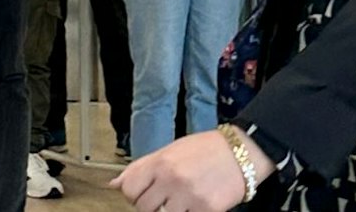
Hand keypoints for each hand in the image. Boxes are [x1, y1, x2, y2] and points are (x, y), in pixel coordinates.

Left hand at [111, 129, 262, 211]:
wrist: (242, 152)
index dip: (133, 194)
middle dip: (151, 207)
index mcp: (160, 162)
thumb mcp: (170, 151)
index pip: (128, 189)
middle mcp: (171, 179)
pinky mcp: (206, 210)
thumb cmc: (205, 150)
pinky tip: (194, 206)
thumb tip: (114, 184)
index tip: (144, 193)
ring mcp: (188, 196)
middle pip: (143, 208)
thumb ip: (141, 167)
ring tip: (181, 202)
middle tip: (165, 199)